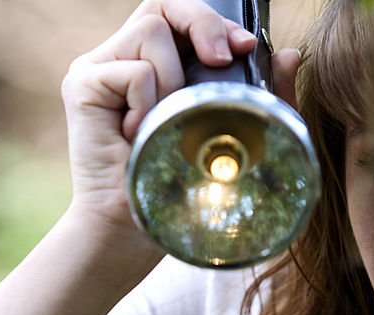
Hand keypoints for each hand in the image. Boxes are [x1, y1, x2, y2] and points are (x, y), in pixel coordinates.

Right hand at [60, 0, 300, 239]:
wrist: (130, 233)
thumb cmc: (176, 192)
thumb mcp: (236, 138)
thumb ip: (265, 97)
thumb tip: (291, 54)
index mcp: (154, 66)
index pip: (179, 16)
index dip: (211, 21)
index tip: (245, 47)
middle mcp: (121, 59)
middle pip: (161, 5)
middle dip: (201, 23)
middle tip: (222, 59)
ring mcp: (98, 69)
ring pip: (149, 31)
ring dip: (173, 78)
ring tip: (164, 123)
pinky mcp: (82, 85)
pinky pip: (131, 70)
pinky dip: (147, 101)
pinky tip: (138, 135)